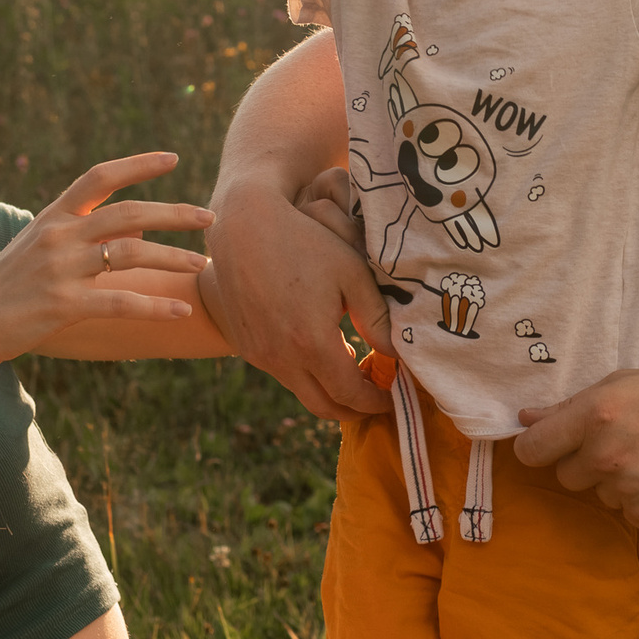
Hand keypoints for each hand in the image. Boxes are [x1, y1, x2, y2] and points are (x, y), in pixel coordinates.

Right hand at [0, 152, 212, 368]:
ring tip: (204, 265)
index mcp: (52, 217)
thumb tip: (140, 224)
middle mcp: (58, 236)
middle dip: (174, 213)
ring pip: (132, 253)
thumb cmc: (7, 288)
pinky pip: (122, 301)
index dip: (137, 164)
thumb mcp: (40, 249)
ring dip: (173, 258)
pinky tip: (181, 311)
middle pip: (129, 213)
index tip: (173, 158)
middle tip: (209, 217)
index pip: (100, 177)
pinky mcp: (63, 305)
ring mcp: (60, 270)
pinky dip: (155, 306)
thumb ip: (86, 233)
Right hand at [206, 173, 393, 423]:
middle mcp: (282, 358)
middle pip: (325, 407)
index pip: (351, 394)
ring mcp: (260, 355)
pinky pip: (282, 373)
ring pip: (301, 392)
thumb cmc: (304, 242)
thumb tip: (395, 354)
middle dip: (354, 410)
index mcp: (312, 343)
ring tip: (352, 372)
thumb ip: (377, 318)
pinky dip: (305, 374)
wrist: (243, 228)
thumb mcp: (351, 272)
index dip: (375, 401)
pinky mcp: (247, 347)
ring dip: (329, 391)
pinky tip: (320, 351)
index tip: (391, 396)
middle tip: (375, 397)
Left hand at [514, 369, 638, 533]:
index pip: (533, 449)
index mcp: (596, 414)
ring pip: (601, 496)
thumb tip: (526, 419)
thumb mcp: (628, 383)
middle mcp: (607, 456)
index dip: (537, 448)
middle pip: (565, 476)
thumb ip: (571, 403)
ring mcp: (630, 493)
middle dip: (586, 463)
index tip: (548, 447)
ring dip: (618, 483)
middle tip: (625, 444)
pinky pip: (630, 515)